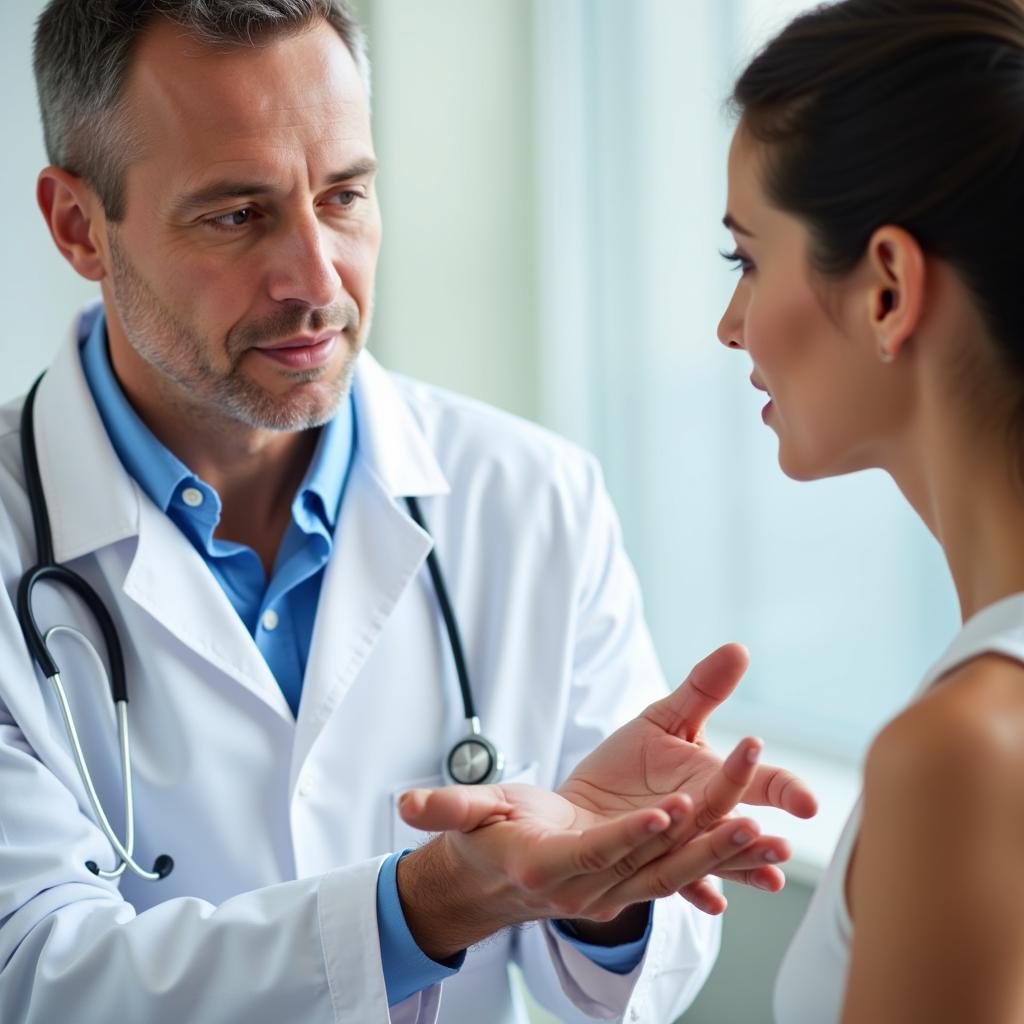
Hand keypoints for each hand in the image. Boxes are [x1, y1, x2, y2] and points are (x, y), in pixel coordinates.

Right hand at [397, 715, 788, 958]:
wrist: (503, 881)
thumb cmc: (488, 840)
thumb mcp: (470, 817)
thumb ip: (445, 809)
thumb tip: (404, 804)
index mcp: (549, 867)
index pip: (597, 852)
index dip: (630, 834)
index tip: (668, 810)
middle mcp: (590, 889)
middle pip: (653, 863)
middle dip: (702, 838)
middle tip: (748, 810)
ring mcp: (618, 891)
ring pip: (680, 871)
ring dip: (725, 851)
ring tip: (770, 828)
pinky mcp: (637, 883)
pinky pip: (686, 871)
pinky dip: (722, 857)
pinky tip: (759, 836)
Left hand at [560, 642, 816, 910]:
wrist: (586, 807)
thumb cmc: (629, 766)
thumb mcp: (664, 720)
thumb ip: (703, 689)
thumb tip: (740, 647)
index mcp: (714, 782)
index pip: (761, 785)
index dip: (785, 791)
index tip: (806, 803)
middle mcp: (704, 818)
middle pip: (739, 825)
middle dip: (762, 837)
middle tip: (783, 848)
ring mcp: (677, 844)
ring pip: (713, 856)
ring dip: (738, 864)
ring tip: (767, 879)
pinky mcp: (643, 863)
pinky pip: (671, 880)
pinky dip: (693, 891)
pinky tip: (714, 902)